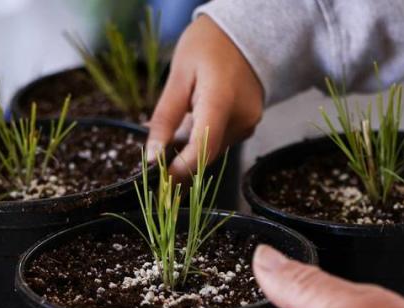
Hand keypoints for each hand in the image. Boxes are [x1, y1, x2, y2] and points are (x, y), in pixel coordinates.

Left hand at [147, 15, 263, 176]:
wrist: (244, 33)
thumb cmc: (208, 46)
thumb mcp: (178, 75)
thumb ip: (165, 118)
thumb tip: (152, 156)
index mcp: (221, 101)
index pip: (202, 149)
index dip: (180, 169)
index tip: (159, 178)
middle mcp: (241, 118)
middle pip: (206, 154)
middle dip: (180, 160)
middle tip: (156, 156)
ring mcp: (249, 123)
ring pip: (213, 149)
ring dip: (191, 147)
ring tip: (175, 129)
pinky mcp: (250, 125)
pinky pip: (222, 140)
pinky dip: (204, 138)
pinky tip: (193, 121)